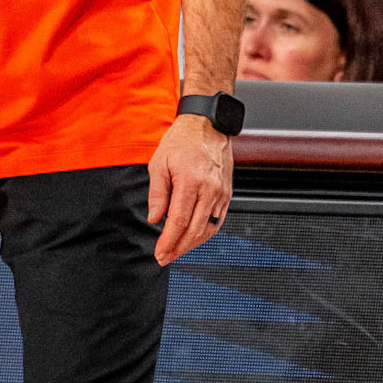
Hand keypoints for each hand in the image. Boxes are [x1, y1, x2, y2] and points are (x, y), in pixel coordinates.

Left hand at [147, 112, 231, 266]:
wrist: (207, 124)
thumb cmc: (181, 140)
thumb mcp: (159, 162)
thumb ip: (157, 193)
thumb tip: (155, 219)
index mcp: (191, 181)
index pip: (179, 221)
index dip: (169, 241)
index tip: (160, 253)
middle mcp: (210, 189)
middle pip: (195, 230)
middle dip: (179, 248)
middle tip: (165, 257)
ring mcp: (221, 192)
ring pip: (208, 228)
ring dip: (192, 243)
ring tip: (176, 250)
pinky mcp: (227, 193)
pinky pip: (218, 220)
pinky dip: (205, 232)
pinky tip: (193, 237)